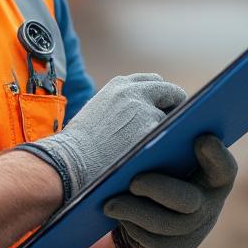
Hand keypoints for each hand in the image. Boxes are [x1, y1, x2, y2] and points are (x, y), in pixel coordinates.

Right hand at [18, 73, 186, 201]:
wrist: (66, 166)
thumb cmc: (76, 150)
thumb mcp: (97, 115)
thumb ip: (120, 109)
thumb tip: (142, 116)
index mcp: (118, 87)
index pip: (152, 82)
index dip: (161, 96)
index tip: (166, 108)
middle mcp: (134, 92)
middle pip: (170, 92)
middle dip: (176, 107)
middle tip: (180, 127)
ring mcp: (146, 112)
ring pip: (174, 118)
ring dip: (175, 130)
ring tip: (176, 147)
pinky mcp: (153, 133)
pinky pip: (174, 138)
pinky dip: (174, 148)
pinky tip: (173, 160)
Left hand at [102, 134, 236, 247]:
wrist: (151, 207)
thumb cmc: (159, 163)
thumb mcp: (167, 145)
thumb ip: (171, 125)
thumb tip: (167, 102)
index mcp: (214, 174)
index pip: (224, 166)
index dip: (216, 155)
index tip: (200, 138)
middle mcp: (209, 202)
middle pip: (189, 200)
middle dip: (159, 190)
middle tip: (133, 181)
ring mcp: (195, 229)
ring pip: (168, 225)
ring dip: (136, 212)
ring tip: (110, 203)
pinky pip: (155, 243)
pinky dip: (134, 229)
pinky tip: (117, 215)